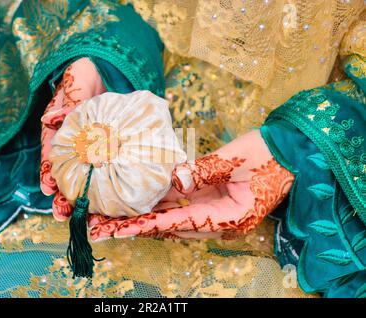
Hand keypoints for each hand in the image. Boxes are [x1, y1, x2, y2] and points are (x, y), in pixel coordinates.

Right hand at [40, 58, 105, 220]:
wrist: (110, 68)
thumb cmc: (87, 76)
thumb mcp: (75, 84)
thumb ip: (66, 101)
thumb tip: (49, 119)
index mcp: (61, 131)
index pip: (53, 155)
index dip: (49, 172)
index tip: (48, 188)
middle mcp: (74, 144)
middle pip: (67, 173)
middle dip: (64, 194)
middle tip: (63, 212)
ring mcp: (92, 149)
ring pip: (87, 177)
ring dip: (84, 198)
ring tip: (82, 217)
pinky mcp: (112, 150)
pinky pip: (111, 171)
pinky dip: (110, 187)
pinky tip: (110, 205)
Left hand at [88, 130, 294, 240]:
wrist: (292, 149)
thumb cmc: (269, 154)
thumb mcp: (234, 159)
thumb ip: (202, 172)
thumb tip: (172, 180)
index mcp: (231, 217)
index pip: (183, 222)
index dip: (151, 225)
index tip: (122, 229)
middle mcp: (222, 222)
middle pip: (174, 225)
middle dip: (141, 224)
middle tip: (106, 224)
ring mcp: (218, 212)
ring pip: (177, 217)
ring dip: (150, 214)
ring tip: (116, 214)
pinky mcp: (214, 201)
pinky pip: (185, 205)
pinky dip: (164, 202)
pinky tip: (143, 197)